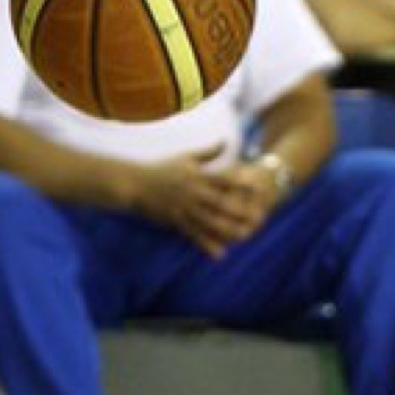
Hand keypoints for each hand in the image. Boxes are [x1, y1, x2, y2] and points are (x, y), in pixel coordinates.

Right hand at [130, 148, 281, 256]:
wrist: (135, 184)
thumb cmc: (162, 168)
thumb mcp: (186, 157)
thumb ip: (209, 152)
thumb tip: (227, 140)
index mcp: (198, 177)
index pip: (224, 179)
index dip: (242, 183)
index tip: (259, 187)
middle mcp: (194, 193)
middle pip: (221, 203)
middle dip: (240, 210)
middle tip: (259, 217)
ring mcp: (185, 209)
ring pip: (210, 222)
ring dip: (229, 230)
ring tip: (245, 237)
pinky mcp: (177, 222)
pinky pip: (194, 235)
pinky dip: (208, 245)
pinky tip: (221, 254)